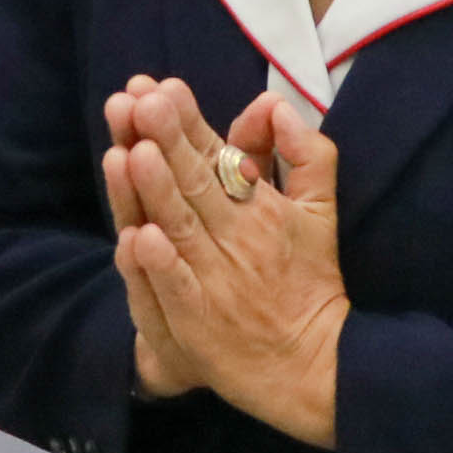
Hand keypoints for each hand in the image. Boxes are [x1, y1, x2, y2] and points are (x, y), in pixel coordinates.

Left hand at [101, 78, 344, 444]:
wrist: (315, 364)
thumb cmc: (310, 281)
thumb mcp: (321, 211)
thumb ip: (305, 153)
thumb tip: (273, 104)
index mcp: (263, 208)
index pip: (219, 157)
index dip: (189, 122)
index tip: (162, 88)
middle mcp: (237, 238)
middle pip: (195, 183)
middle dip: (167, 140)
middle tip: (141, 102)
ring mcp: (215, 279)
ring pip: (179, 227)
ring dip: (155, 190)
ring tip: (131, 151)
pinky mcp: (198, 320)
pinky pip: (176, 287)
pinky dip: (160, 263)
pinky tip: (140, 236)